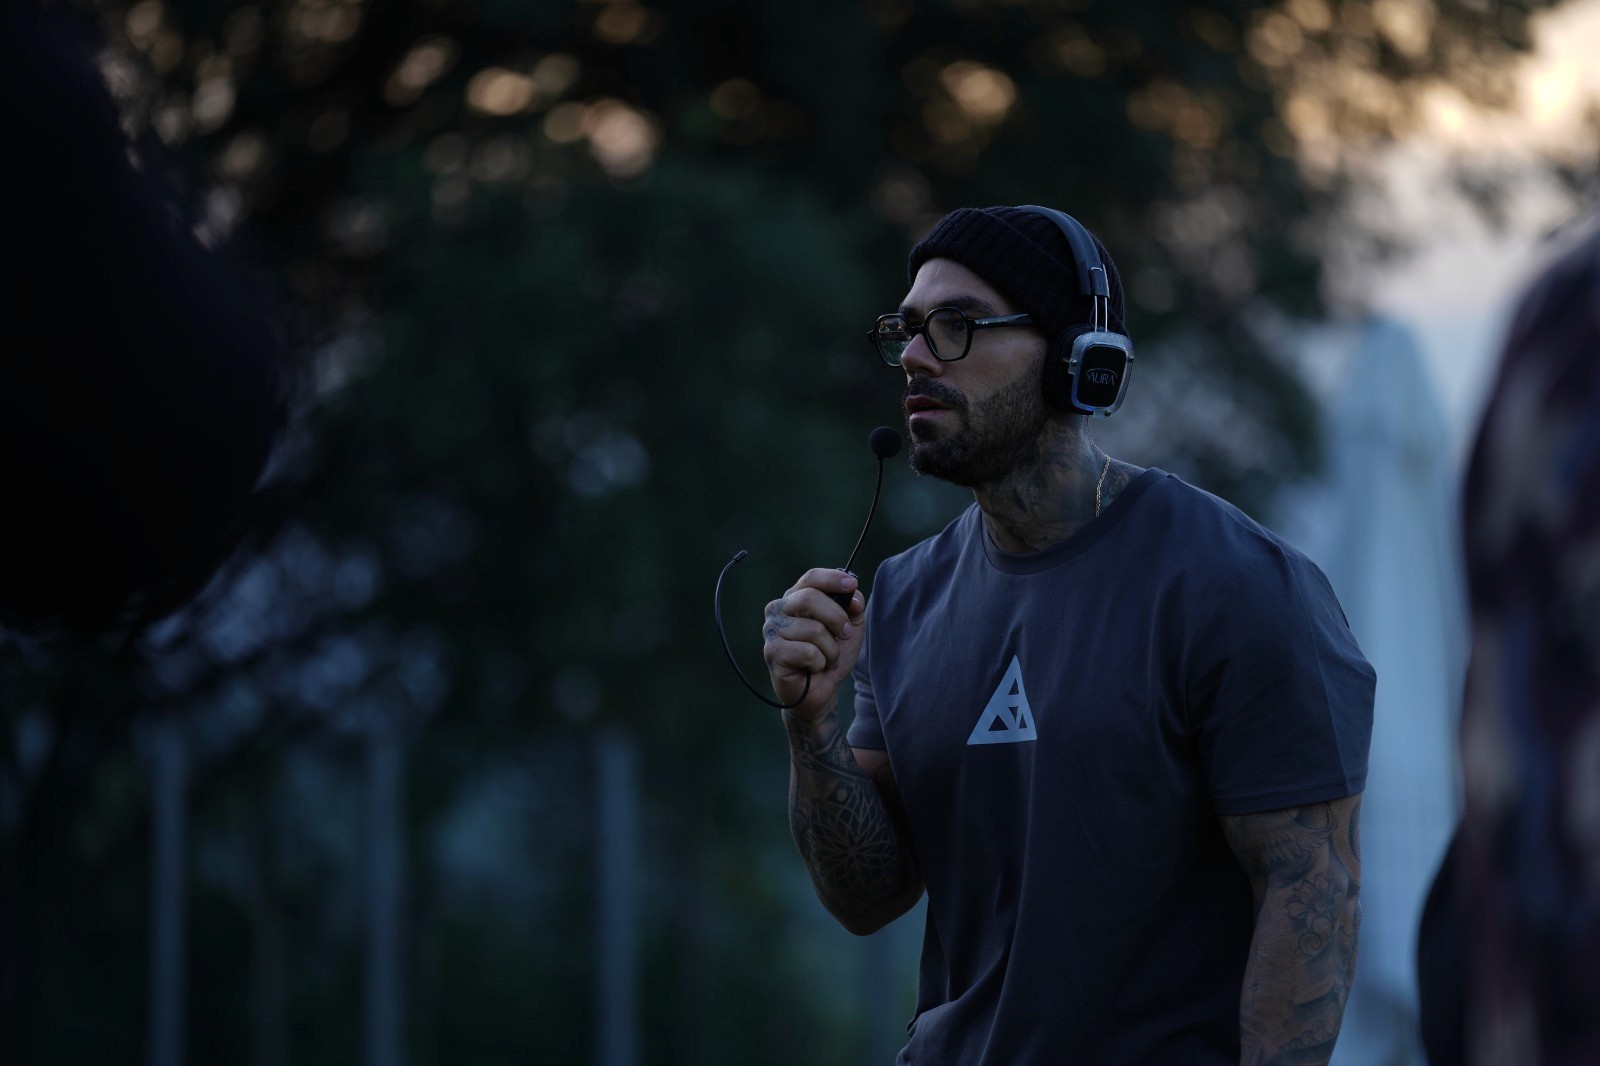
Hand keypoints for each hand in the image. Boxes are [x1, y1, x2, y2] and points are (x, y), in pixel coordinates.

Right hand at [762, 568, 866, 718]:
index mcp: (795, 598)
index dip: (831, 578)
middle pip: (810, 598)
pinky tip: (813, 668)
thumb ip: (853, 606)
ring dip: (830, 649)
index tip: (851, 584)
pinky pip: (808, 652)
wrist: (822, 690)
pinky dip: (820, 663)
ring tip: (825, 658)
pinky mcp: (773, 652)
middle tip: (845, 634)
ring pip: (814, 630)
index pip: (810, 578)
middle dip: (837, 618)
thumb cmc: (831, 654)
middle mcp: (778, 610)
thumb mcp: (850, 627)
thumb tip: (853, 595)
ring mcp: (772, 630)